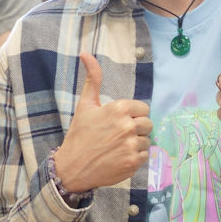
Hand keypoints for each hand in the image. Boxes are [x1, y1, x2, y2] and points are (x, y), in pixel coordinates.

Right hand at [55, 52, 151, 193]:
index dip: (133, 115)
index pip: (144, 109)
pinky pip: (145, 156)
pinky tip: (119, 158)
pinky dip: (134, 158)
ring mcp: (131, 145)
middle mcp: (128, 126)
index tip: (120, 123)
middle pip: (148, 124)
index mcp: (119, 109)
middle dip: (137, 130)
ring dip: (136, 144)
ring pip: (147, 141)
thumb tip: (86, 53)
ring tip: (118, 148)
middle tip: (118, 136)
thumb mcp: (85, 105)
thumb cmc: (79, 135)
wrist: (72, 167)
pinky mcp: (133, 162)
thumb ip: (93, 79)